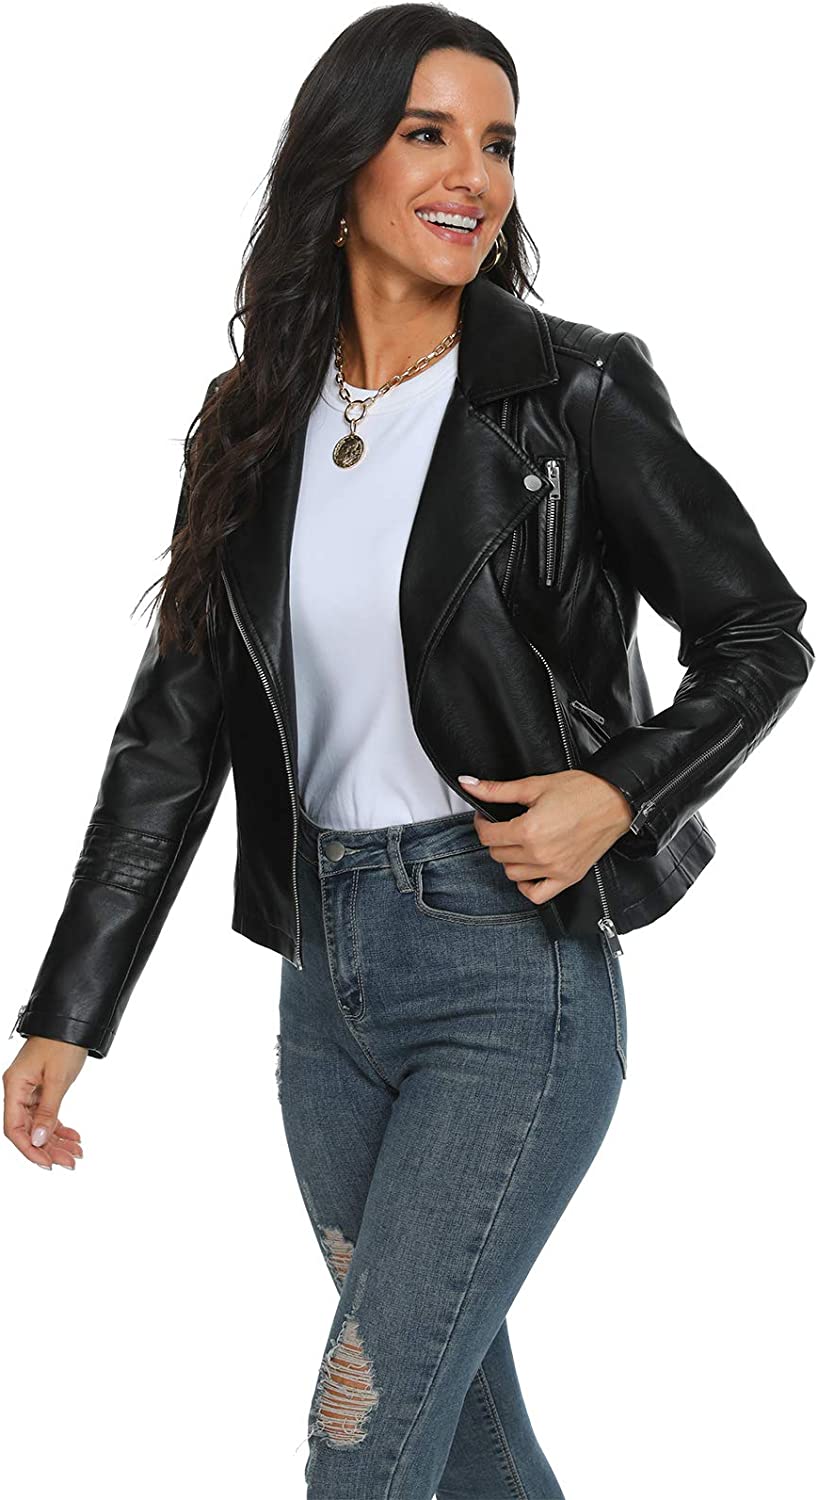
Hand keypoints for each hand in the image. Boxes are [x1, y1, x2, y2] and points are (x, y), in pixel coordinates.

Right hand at [3, 1037, 86, 1170]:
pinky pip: (48, 1114)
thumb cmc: (62, 1043)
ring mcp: (30, 1089)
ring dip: (57, 1140)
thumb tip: (37, 1141)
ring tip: (77, 1153)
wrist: (73, 1021)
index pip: (14, 1128)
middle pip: (28, 1129)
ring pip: (39, 1124)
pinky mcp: (43, 1088)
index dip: (29, 1149)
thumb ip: (47, 1112)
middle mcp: (19, 1090)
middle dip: (48, 1148)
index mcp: (15, 1086)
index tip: (48, 1163)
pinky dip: (60, 1126)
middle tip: (70, 1162)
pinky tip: (74, 1137)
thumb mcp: (58, 1079)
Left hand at [458, 769, 633, 904]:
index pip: (488, 836)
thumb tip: (469, 785)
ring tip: (519, 843)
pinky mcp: (568, 877)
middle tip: (506, 825)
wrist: (615, 800)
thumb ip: (498, 790)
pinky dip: (527, 885)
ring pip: (512, 873)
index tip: (486, 818)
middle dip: (497, 838)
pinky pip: (537, 894)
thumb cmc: (582, 791)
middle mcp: (540, 854)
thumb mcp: (534, 785)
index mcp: (529, 830)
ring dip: (510, 858)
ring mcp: (554, 869)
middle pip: (498, 854)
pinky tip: (528, 869)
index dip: (482, 824)